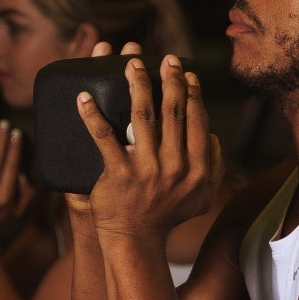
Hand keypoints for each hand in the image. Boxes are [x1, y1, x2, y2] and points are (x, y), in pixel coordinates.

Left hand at [69, 53, 223, 244]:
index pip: (196, 122)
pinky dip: (93, 115)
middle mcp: (174, 168)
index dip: (192, 94)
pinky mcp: (118, 174)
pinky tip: (84, 97)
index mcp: (195, 170)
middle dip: (170, 80)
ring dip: (137, 85)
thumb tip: (214, 135)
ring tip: (130, 64)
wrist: (136, 240)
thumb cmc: (166, 216)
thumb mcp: (201, 198)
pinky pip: (104, 137)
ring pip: (143, 116)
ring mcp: (146, 170)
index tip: (186, 74)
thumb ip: (214, 168)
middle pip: (173, 113)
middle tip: (165, 59)